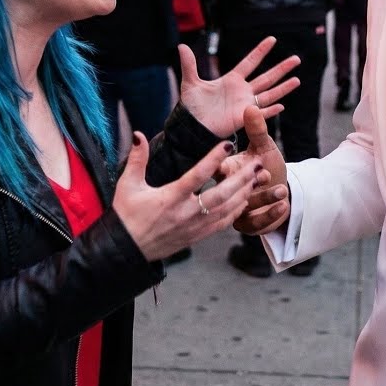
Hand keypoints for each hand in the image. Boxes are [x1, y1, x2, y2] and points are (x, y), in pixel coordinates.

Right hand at [114, 133, 261, 261]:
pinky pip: (223, 223)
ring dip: (244, 192)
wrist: (128, 250)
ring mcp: (194, 226)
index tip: (228, 144)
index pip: (197, 175)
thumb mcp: (128, 185)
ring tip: (257, 177)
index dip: (213, 159)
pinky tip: (246, 199)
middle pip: (221, 194)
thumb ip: (137, 159)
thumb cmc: (127, 215)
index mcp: (170, 198)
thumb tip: (138, 135)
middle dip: (242, 178)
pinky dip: (237, 210)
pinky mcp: (197, 236)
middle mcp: (186, 213)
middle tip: (257, 163)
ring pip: (227, 209)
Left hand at [177, 37, 300, 138]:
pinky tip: (282, 106)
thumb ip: (189, 65)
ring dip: (283, 88)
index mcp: (232, 80)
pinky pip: (261, 114)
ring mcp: (245, 105)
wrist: (192, 128)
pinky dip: (271, 111)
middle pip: (266, 77)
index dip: (260, 51)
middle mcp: (242, 91)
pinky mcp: (245, 119)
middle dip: (281, 68)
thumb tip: (181, 46)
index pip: (250, 62)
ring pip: (269, 94)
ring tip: (297, 80)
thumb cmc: (191, 107)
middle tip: (296, 59)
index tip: (272, 39)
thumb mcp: (190, 83)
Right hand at [231, 106, 289, 234]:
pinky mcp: (249, 226)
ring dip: (265, 198)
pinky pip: (257, 224)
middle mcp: (226, 193)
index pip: (216, 171)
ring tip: (282, 190)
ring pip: (246, 208)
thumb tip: (251, 108)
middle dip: (247, 183)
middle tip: (264, 174)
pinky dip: (271, 215)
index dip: (220, 168)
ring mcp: (237, 211)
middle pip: (230, 191)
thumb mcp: (263, 148)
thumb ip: (257, 131)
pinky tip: (283, 205)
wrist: (280, 191)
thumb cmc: (267, 166)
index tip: (227, 163)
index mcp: (225, 172)